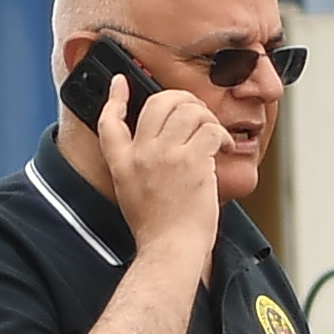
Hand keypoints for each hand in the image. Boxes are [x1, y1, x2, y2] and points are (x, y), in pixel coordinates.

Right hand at [93, 74, 225, 255]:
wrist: (170, 250)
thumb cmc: (158, 230)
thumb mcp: (131, 194)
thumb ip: (137, 166)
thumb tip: (157, 145)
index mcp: (122, 163)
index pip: (109, 121)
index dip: (114, 97)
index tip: (120, 83)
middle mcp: (141, 154)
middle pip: (158, 103)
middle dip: (182, 100)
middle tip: (196, 112)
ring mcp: (166, 156)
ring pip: (189, 110)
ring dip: (207, 117)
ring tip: (213, 135)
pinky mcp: (192, 161)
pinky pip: (211, 129)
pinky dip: (222, 135)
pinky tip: (224, 147)